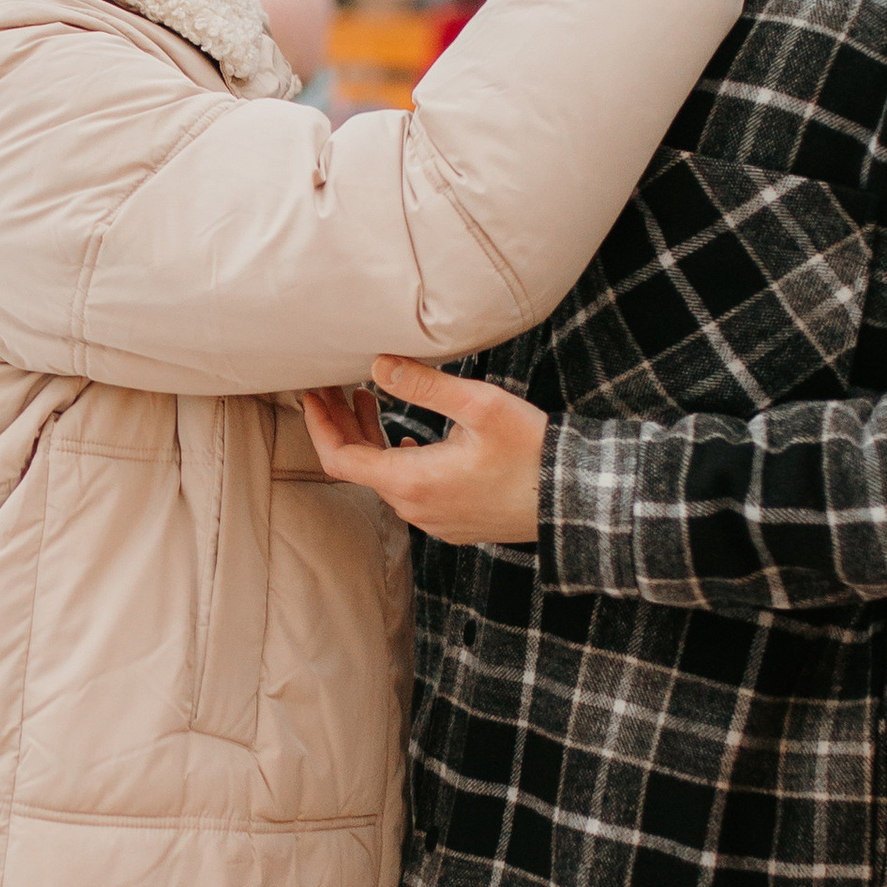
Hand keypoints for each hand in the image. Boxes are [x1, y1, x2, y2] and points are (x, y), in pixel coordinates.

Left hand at [303, 356, 551, 543]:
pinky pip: (409, 491)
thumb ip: (423, 384)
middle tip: (336, 385)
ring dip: (371, 438)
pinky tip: (408, 437)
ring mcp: (433, 520)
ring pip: (384, 477)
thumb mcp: (479, 405)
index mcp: (410, 482)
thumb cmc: (531, 450)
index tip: (312, 394)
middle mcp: (414, 508)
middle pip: (358, 466)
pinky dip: (395, 458)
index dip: (319, 424)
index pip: (339, 458)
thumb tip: (377, 365)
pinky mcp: (451, 522)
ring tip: (369, 398)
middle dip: (343, 424)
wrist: (574, 499)